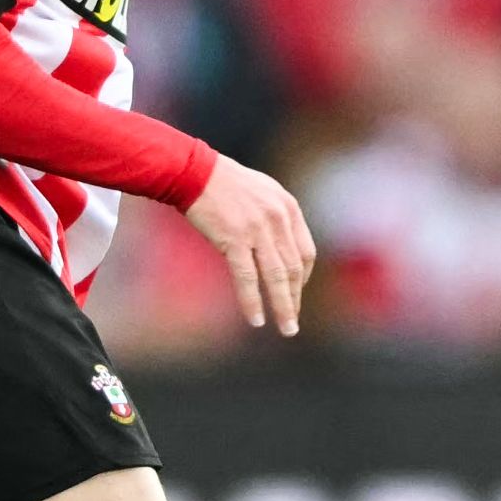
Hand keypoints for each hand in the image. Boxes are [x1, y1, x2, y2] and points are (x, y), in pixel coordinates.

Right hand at [183, 153, 314, 336]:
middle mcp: (278, 219)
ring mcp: (257, 229)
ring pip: (276, 277)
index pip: (306, 252)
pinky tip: (255, 318)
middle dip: (294, 299)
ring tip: (286, 329)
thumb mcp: (262, 192)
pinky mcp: (234, 238)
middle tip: (292, 324)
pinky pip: (247, 277)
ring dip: (283, 307)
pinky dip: (252, 300)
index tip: (295, 294)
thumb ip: (276, 217)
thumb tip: (280, 246)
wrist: (194, 172)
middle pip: (294, 269)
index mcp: (288, 208)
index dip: (303, 279)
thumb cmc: (224, 183)